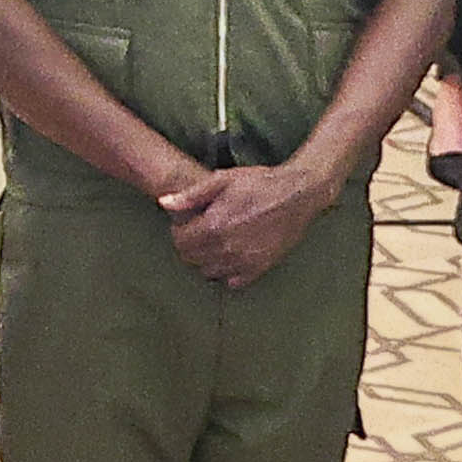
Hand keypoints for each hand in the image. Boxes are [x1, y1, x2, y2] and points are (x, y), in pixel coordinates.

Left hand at [162, 158, 332, 288]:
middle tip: (200, 232)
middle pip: (192, 260)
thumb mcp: (222, 180)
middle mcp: (227, 248)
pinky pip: (233, 281)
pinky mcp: (260, 268)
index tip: (187, 224)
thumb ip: (191, 195)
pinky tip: (232, 254)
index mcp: (214, 226)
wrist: (298, 194)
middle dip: (190, 247)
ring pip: (209, 273)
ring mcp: (244, 261)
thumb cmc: (259, 183)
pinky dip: (228, 272)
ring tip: (215, 243)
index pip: (180, 243)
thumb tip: (163, 204)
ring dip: (207, 260)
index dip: (179, 232)